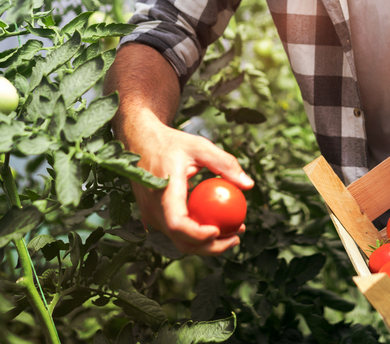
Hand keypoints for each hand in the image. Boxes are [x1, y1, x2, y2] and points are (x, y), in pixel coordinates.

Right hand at [132, 122, 253, 254]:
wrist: (140, 142)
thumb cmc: (171, 142)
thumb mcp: (200, 147)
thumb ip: (225, 163)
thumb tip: (249, 185)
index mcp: (163, 190)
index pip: (178, 223)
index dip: (198, 235)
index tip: (219, 231)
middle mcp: (153, 207)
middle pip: (181, 240)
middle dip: (211, 247)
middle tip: (236, 238)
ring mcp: (150, 214)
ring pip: (179, 240)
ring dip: (206, 243)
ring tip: (233, 232)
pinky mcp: (153, 216)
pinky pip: (176, 231)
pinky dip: (195, 234)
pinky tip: (215, 225)